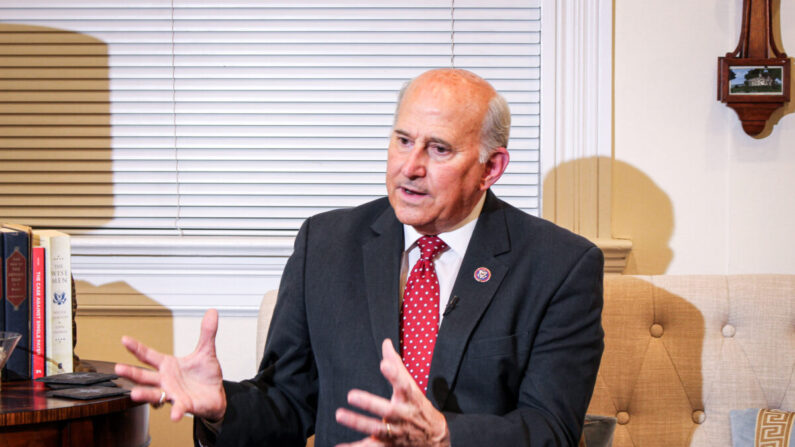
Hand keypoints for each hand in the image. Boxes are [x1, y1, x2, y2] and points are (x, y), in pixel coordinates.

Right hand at [114, 309, 226, 421]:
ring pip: (154, 394)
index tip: (124, 339)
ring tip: (134, 394)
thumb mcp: (206, 351)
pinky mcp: (184, 405)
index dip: (136, 347)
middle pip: (144, 376)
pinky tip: (175, 416)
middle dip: (131, 373)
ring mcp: (172, 393)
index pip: (149, 355)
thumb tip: (212, 312)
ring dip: (144, 394)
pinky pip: (178, 408)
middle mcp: (165, 380)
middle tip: (117, 368)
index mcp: (168, 365)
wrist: (216, 395)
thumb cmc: (205, 375)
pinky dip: (176, 412)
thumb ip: (207, 333)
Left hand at [335, 339, 449, 446]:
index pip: (405, 385)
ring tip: (339, 414)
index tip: (384, 364)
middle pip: (388, 411)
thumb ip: (396, 366)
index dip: (395, 374)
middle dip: (370, 403)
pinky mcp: (388, 445)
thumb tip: (386, 342)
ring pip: (377, 429)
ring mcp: (396, 432)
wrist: (434, 439)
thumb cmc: (418, 407)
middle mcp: (403, 416)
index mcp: (410, 399)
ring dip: (358, 423)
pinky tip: (338, 446)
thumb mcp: (412, 387)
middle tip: (352, 395)